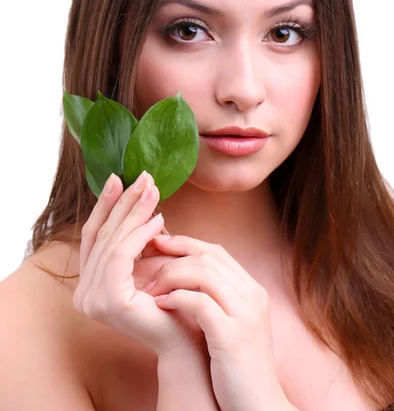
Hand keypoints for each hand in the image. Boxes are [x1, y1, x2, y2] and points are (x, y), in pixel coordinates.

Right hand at [72, 171, 205, 357]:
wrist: (186, 338)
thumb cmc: (171, 300)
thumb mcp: (148, 262)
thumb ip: (135, 238)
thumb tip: (141, 196)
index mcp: (89, 284)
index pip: (94, 237)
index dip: (105, 206)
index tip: (118, 178)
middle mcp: (83, 294)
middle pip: (103, 236)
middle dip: (123, 203)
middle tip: (143, 178)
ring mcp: (91, 300)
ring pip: (113, 243)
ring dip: (135, 213)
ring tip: (154, 192)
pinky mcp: (107, 300)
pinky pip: (122, 256)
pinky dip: (140, 234)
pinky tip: (159, 219)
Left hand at [148, 235, 288, 410]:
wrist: (259, 406)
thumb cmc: (238, 368)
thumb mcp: (232, 325)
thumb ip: (217, 299)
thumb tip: (183, 277)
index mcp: (253, 291)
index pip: (217, 251)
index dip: (185, 243)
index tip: (159, 244)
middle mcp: (253, 297)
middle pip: (210, 256)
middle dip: (174, 255)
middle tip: (146, 262)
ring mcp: (245, 315)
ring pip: (204, 273)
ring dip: (171, 275)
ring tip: (150, 287)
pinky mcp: (232, 336)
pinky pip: (200, 303)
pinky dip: (176, 298)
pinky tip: (160, 304)